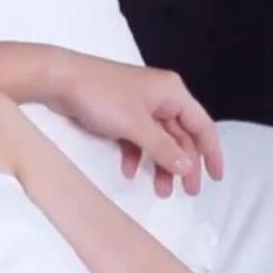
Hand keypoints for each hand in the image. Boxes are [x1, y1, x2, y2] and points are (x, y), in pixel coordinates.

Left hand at [50, 51, 223, 196]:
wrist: (58, 79)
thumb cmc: (100, 96)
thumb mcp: (136, 125)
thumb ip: (163, 148)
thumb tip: (188, 167)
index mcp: (172, 93)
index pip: (202, 126)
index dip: (212, 153)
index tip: (215, 179)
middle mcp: (159, 97)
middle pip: (181, 136)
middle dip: (183, 164)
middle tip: (185, 193)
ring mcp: (138, 104)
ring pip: (158, 140)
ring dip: (159, 164)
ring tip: (159, 191)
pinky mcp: (118, 112)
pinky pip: (136, 137)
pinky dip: (135, 154)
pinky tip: (128, 171)